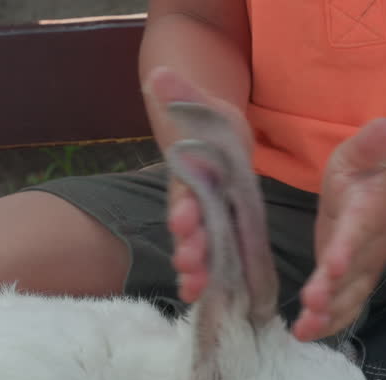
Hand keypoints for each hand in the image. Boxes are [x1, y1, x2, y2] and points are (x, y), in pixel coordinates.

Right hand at [143, 65, 252, 303]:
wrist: (217, 139)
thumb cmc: (208, 125)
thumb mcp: (201, 107)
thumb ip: (180, 96)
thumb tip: (159, 75)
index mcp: (190, 178)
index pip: (184, 195)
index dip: (183, 207)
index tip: (184, 220)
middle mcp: (194, 206)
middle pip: (190, 232)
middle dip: (189, 249)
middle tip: (189, 266)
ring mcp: (208, 223)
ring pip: (200, 252)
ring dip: (196, 271)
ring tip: (194, 290)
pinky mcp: (226, 233)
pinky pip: (220, 260)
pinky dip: (213, 278)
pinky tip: (209, 297)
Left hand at [292, 117, 385, 341]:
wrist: (379, 202)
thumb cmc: (360, 175)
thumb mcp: (359, 154)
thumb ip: (369, 144)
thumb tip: (385, 124)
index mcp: (367, 212)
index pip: (357, 232)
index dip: (346, 250)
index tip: (332, 266)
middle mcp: (367, 248)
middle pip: (352, 273)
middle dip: (332, 290)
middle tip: (311, 304)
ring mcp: (360, 271)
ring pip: (347, 297)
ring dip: (327, 314)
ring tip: (304, 329)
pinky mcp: (348, 286)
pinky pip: (342, 309)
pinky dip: (325, 324)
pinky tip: (303, 335)